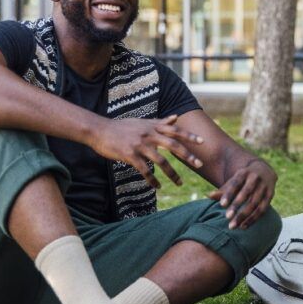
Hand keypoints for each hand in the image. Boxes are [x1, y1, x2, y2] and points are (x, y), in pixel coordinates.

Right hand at [89, 115, 204, 188]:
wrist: (99, 130)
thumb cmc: (122, 127)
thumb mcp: (142, 122)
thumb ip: (160, 122)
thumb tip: (176, 117)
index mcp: (153, 127)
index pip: (175, 130)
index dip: (189, 136)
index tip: (203, 142)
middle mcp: (149, 135)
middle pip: (173, 146)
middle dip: (188, 156)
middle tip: (200, 164)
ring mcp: (139, 145)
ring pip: (161, 161)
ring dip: (172, 174)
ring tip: (180, 183)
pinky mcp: (130, 155)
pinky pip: (145, 170)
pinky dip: (152, 180)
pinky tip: (157, 186)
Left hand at [208, 159, 276, 229]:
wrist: (264, 171)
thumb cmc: (244, 179)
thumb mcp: (234, 181)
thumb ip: (223, 190)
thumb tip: (209, 196)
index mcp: (244, 173)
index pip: (236, 183)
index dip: (229, 194)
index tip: (221, 205)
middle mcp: (255, 178)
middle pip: (246, 193)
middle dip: (237, 206)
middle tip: (227, 218)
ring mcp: (264, 186)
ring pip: (255, 203)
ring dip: (244, 216)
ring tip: (233, 226)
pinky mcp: (270, 195)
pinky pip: (262, 209)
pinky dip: (253, 219)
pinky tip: (244, 226)